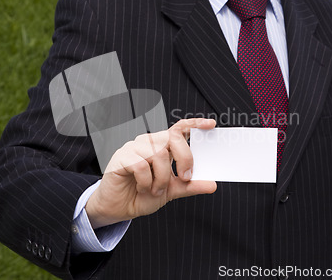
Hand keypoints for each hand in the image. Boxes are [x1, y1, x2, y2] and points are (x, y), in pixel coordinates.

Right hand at [85, 118, 216, 228]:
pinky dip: (146, 182)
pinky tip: (143, 188)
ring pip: (158, 154)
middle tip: (185, 178)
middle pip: (172, 138)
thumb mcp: (172, 191)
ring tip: (156, 190)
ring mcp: (134, 147)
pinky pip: (140, 165)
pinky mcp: (122, 156)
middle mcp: (149, 142)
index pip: (179, 128)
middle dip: (184, 158)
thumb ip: (191, 185)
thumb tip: (212, 184)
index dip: (194, 124)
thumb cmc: (143, 195)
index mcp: (162, 146)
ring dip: (162, 178)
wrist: (119, 208)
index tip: (211, 124)